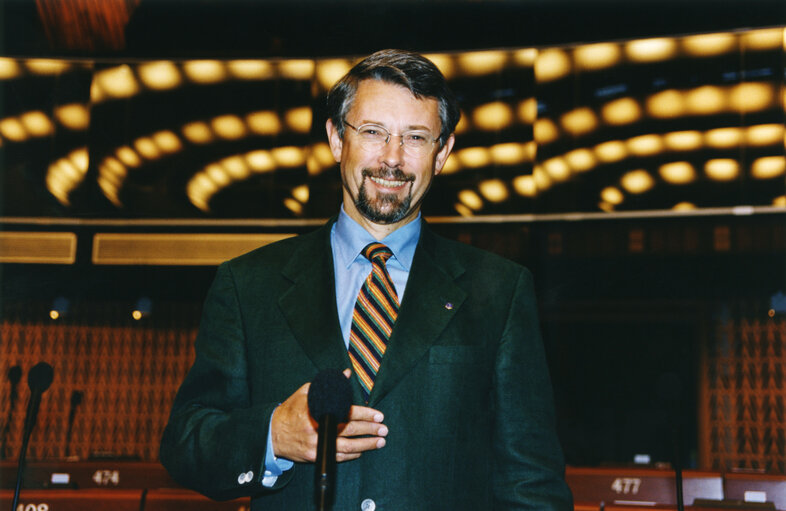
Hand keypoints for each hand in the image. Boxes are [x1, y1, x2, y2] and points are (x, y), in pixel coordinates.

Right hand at [270, 369, 387, 462]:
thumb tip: (346, 373)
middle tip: (384, 429)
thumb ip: (328, 384)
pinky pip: (337, 457)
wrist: (272, 433)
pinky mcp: (314, 456)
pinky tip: (362, 451)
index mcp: (317, 411)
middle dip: (370, 430)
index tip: (378, 415)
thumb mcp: (306, 392)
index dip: (364, 414)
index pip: (347, 412)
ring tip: (380, 442)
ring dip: (366, 445)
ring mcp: (316, 445)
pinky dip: (351, 455)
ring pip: (346, 448)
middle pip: (350, 430)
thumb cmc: (291, 410)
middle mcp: (318, 429)